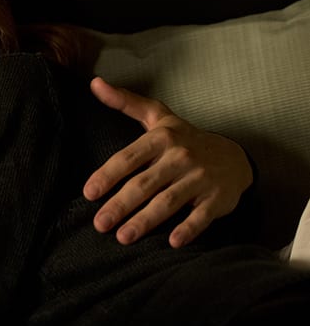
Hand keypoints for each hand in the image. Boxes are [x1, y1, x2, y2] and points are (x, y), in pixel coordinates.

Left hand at [84, 77, 252, 247]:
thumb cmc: (185, 139)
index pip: (128, 158)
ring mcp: (200, 177)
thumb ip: (125, 102)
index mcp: (162, 138)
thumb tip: (94, 83)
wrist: (235, 157)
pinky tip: (172, 242)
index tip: (89, 193)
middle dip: (120, 205)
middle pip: (145, 184)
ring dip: (145, 221)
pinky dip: (188, 229)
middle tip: (99, 224)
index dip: (108, 175)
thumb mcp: (158, 116)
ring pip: (169, 201)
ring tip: (123, 237)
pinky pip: (201, 216)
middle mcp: (181, 156)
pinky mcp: (218, 198)